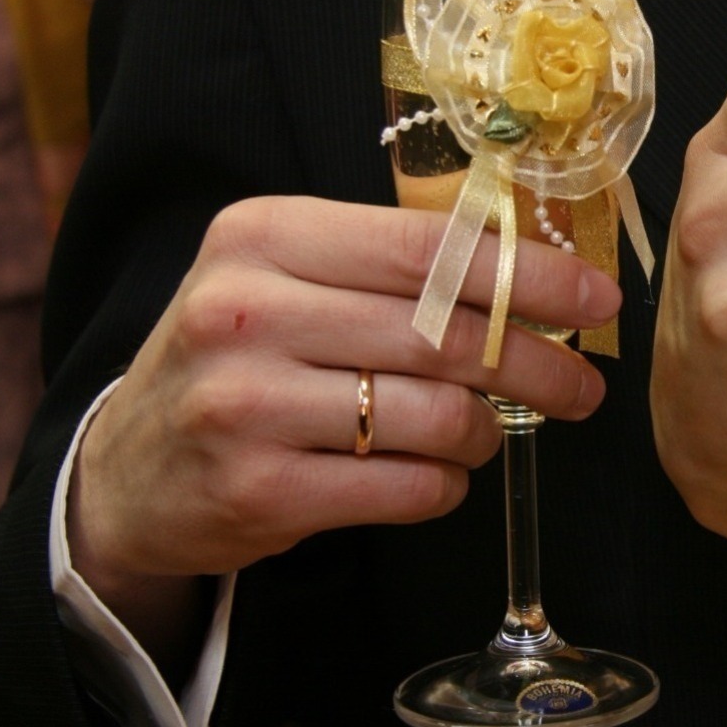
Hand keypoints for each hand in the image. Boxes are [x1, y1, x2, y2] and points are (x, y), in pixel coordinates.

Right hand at [69, 196, 620, 587]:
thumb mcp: (287, 278)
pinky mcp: (257, 491)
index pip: (430, 247)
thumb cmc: (241, 357)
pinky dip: (444, 484)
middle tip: (581, 389)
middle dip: (535, 364)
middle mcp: (245, 312)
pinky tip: (438, 475)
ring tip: (485, 433)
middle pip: (444, 334)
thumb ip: (392, 265)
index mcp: (263, 235)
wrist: (130, 470)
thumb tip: (537, 270)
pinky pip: (405, 486)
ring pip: (433, 415)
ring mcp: (245, 405)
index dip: (530, 273)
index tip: (596, 299)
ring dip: (485, 432)